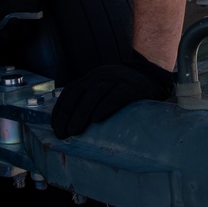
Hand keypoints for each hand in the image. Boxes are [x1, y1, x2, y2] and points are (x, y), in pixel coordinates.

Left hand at [51, 51, 175, 138]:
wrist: (153, 72)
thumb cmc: (125, 89)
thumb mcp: (105, 89)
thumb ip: (92, 101)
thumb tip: (74, 128)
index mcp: (92, 78)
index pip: (70, 92)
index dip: (60, 109)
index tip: (55, 128)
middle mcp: (101, 77)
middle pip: (79, 93)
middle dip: (68, 114)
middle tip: (62, 133)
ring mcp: (116, 80)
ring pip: (94, 94)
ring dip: (81, 113)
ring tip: (74, 131)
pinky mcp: (132, 87)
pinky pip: (117, 95)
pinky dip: (106, 106)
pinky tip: (97, 119)